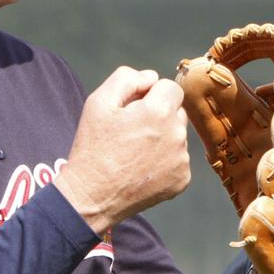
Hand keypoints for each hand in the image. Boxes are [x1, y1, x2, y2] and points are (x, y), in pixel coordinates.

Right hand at [55, 67, 190, 233]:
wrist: (91, 196)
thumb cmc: (93, 147)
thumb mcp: (99, 102)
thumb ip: (127, 78)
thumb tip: (152, 77)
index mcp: (159, 111)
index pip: (171, 87)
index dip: (151, 94)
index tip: (134, 108)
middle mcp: (177, 134)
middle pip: (176, 112)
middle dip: (158, 116)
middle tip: (130, 132)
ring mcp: (182, 159)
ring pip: (177, 137)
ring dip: (161, 139)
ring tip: (134, 153)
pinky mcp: (182, 179)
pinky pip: (178, 160)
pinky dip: (164, 162)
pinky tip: (141, 169)